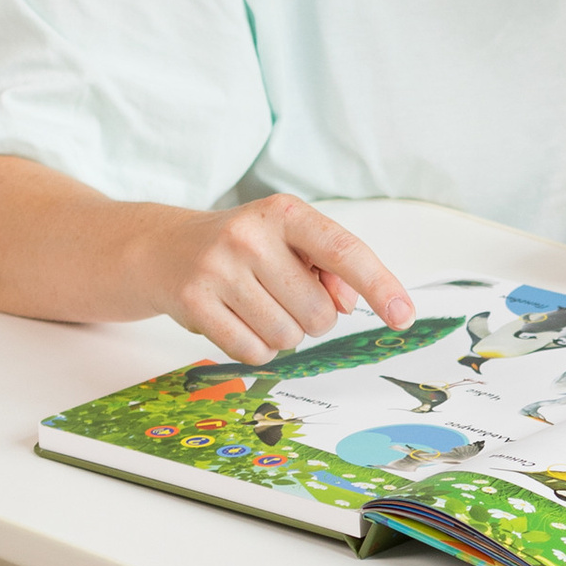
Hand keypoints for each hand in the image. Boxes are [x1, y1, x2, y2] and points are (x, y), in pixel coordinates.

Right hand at [142, 195, 410, 362]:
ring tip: (254, 306)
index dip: (380, 287)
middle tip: (281, 297)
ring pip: (287, 338)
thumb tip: (347, 304)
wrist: (163, 248)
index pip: (345, 252)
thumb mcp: (289, 242)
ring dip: (281, 334)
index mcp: (285, 213)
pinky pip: (252, 352)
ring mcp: (219, 268)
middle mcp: (251, 235)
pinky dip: (254, 347)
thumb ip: (330, 268)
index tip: (403, 317)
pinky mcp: (194, 301)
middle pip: (318, 314)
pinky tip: (235, 320)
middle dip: (310, 318)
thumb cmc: (243, 248)